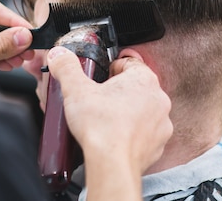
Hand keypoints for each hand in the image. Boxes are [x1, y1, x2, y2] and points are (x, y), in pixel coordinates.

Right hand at [47, 46, 172, 174]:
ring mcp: (161, 122)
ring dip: (127, 112)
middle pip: (136, 86)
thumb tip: (60, 56)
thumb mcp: (76, 90)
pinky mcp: (158, 143)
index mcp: (143, 79)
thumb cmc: (101, 128)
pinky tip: (116, 136)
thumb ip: (67, 68)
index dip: (110, 68)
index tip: (100, 76)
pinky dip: (133, 133)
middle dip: (118, 91)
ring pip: (142, 109)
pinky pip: (145, 132)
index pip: (128, 62)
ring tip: (107, 119)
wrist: (112, 165)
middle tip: (99, 99)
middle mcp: (157, 98)